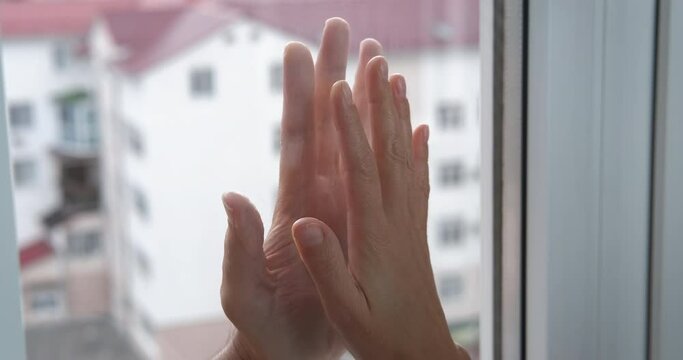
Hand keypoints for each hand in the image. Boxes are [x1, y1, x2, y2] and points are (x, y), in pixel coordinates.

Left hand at [218, 19, 381, 358]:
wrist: (288, 349)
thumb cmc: (264, 328)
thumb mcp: (244, 293)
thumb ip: (238, 249)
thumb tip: (233, 197)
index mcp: (292, 206)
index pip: (297, 140)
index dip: (299, 95)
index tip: (300, 49)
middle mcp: (317, 197)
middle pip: (328, 126)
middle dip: (333, 76)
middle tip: (343, 31)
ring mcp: (339, 208)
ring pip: (356, 143)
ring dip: (365, 101)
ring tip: (380, 63)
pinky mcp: (358, 226)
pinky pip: (379, 178)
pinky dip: (391, 147)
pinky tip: (404, 127)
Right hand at [290, 60, 469, 358]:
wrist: (424, 356)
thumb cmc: (380, 339)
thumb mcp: (345, 312)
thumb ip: (324, 267)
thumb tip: (303, 223)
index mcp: (374, 237)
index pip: (361, 171)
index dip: (351, 129)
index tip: (341, 89)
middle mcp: (397, 221)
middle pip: (390, 151)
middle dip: (380, 103)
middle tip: (375, 61)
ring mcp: (411, 224)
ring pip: (407, 159)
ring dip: (400, 115)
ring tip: (397, 78)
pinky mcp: (416, 232)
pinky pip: (420, 181)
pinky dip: (420, 150)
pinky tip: (422, 129)